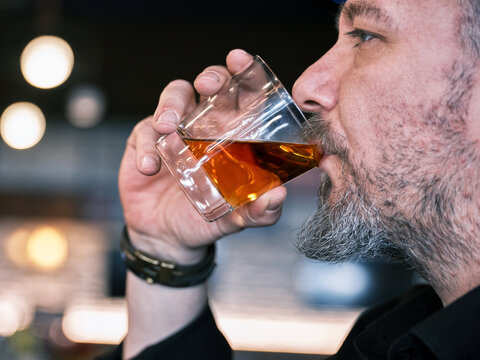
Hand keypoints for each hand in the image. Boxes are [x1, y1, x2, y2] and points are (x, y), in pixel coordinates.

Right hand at [118, 49, 286, 261]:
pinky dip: (145, 147)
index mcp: (233, 135)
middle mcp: (205, 125)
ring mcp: (174, 131)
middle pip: (209, 86)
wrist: (169, 237)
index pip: (242, 96)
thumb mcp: (237, 217)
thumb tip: (278, 196)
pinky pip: (143, 133)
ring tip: (168, 128)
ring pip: (174, 97)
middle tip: (209, 85)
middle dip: (210, 77)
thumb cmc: (209, 217)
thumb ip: (260, 211)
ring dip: (170, 106)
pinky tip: (149, 167)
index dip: (244, 74)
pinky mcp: (145, 142)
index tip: (240, 60)